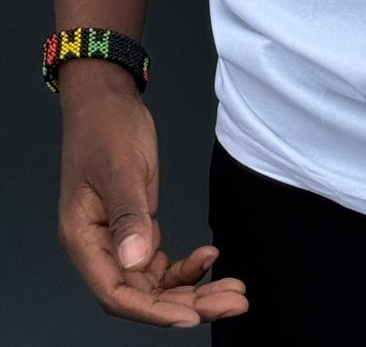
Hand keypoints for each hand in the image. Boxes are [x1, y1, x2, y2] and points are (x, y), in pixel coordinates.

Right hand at [57, 64, 248, 327]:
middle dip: (187, 304)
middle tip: (233, 302)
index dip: (154, 310)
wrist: (105, 99)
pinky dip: (186, 267)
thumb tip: (135, 260)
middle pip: (141, 295)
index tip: (193, 315)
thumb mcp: (121, 168)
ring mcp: (117, 240)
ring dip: (193, 290)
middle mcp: (99, 247)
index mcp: (83, 239)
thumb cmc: (106, 127)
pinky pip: (159, 263)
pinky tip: (210, 256)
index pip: (117, 292)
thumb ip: (129, 215)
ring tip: (233, 291)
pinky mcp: (135, 227)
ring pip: (154, 283)